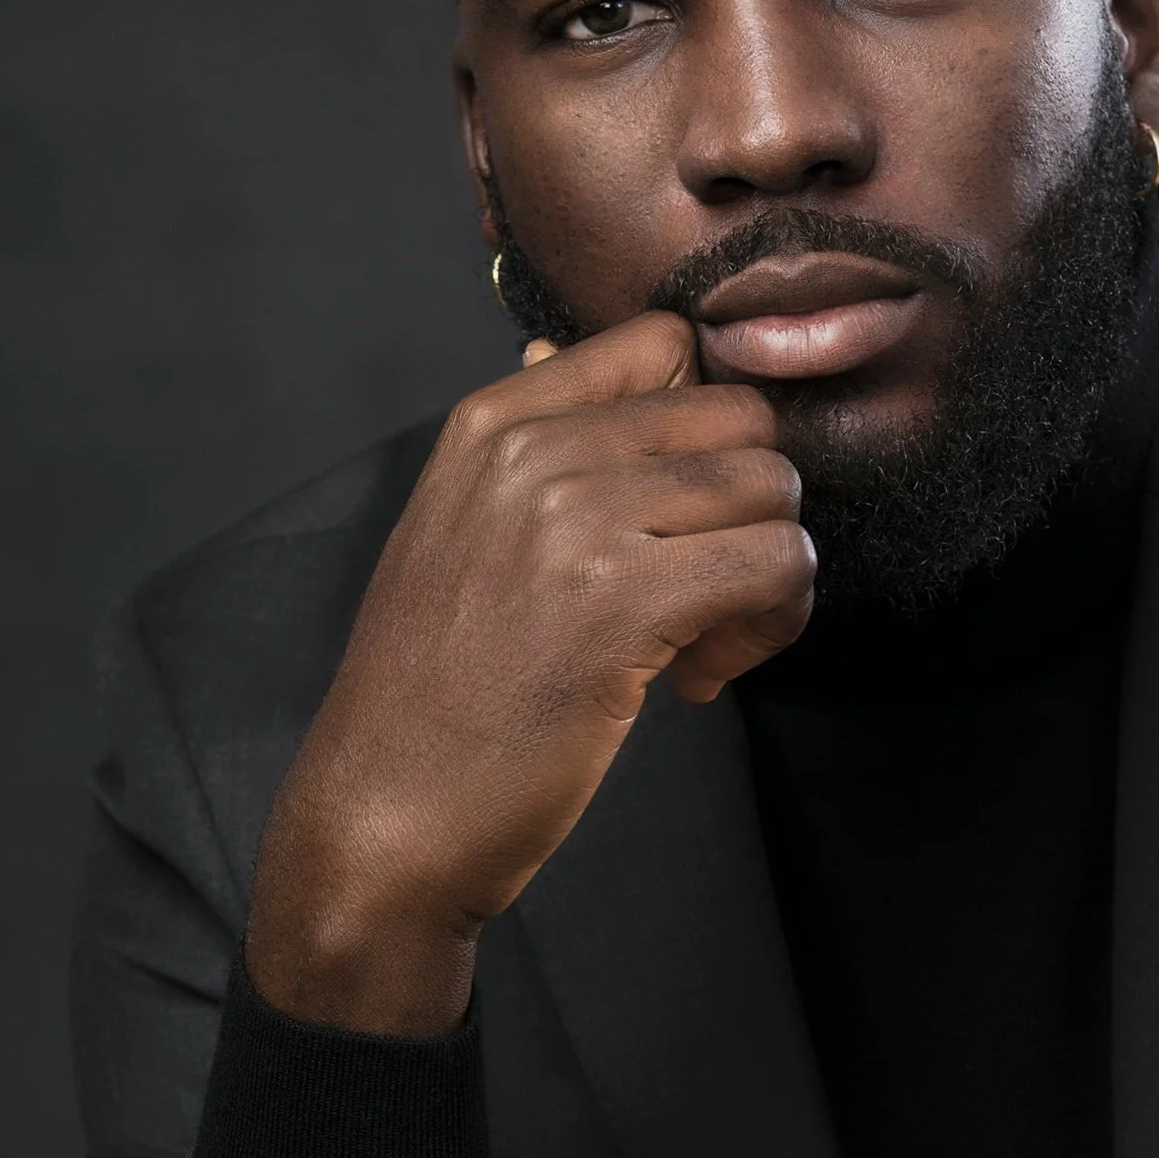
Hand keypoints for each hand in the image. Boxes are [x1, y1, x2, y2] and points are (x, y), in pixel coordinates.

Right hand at [246, 311, 812, 1032]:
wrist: (383, 814)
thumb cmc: (429, 694)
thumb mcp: (453, 533)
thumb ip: (520, 445)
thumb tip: (550, 350)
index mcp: (493, 423)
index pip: (665, 343)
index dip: (712, 430)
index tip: (686, 511)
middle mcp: (534, 452)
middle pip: (741, 420)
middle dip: (755, 508)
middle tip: (713, 595)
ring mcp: (576, 522)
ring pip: (773, 491)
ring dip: (771, 577)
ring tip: (706, 645)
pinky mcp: (624, 604)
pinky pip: (775, 565)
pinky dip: (771, 624)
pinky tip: (703, 679)